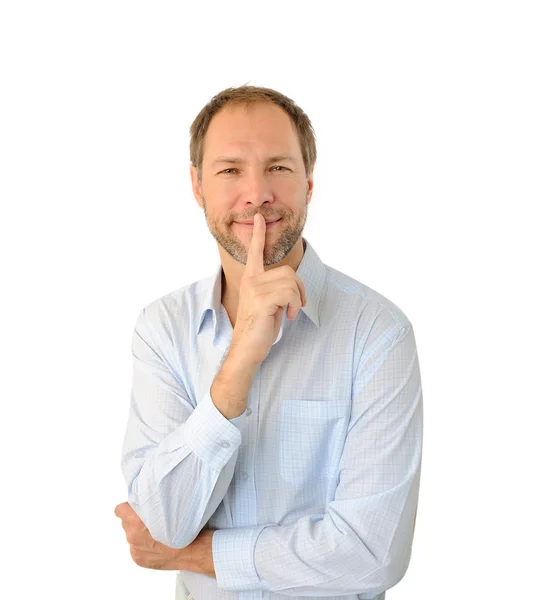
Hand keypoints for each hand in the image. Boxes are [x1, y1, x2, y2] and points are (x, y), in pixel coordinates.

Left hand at [114, 502, 214, 575]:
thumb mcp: (167, 506)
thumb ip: (149, 504)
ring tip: (155, 533)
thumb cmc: (180, 527)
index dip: (128, 507)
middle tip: (150, 519)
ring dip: (139, 533)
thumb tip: (144, 501)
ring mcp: (134, 549)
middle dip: (135, 520)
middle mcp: (132, 535)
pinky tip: (156, 543)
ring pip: (131, 535)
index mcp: (136, 521)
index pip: (119, 510)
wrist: (191, 550)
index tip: (136, 507)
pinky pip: (136, 548)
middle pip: (126, 522)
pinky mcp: (138, 559)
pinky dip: (143, 545)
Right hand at [231, 213, 306, 364]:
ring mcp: (255, 289)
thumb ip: (276, 290)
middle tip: (296, 305)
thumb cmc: (259, 328)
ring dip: (298, 299)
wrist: (247, 349)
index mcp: (251, 279)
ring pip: (291, 281)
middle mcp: (251, 280)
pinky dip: (295, 305)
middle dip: (299, 289)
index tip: (258, 217)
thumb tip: (292, 288)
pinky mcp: (262, 299)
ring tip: (290, 312)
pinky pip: (290, 293)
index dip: (258, 234)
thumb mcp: (269, 304)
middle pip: (288, 271)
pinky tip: (288, 317)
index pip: (254, 252)